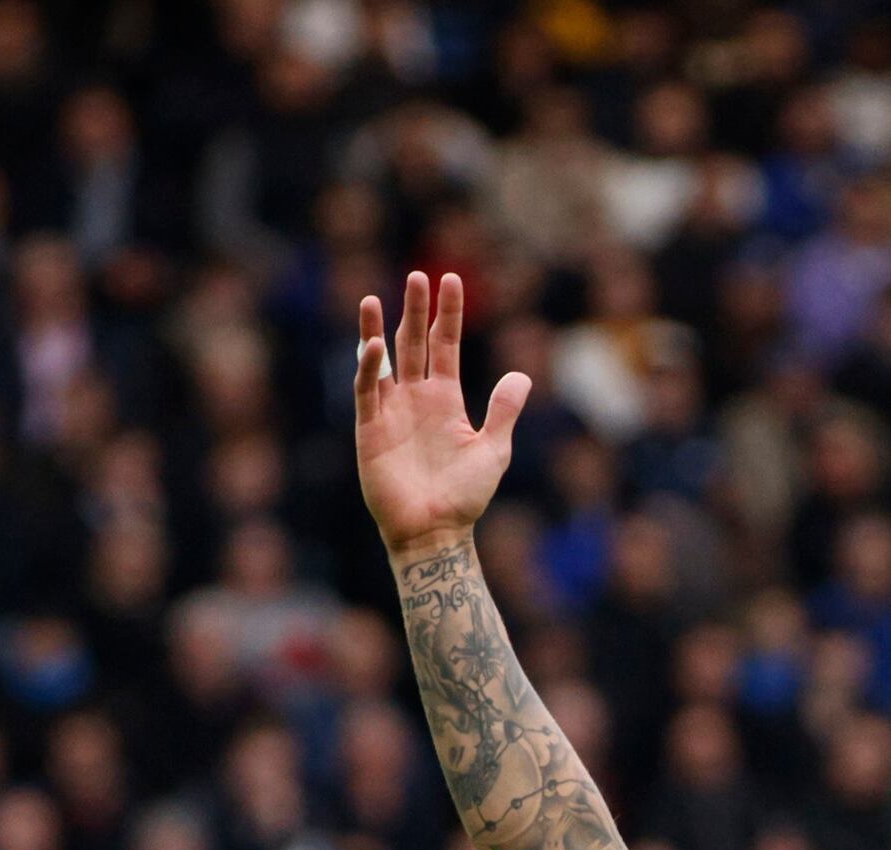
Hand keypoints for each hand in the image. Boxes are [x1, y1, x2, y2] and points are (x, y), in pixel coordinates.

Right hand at [353, 268, 529, 554]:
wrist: (435, 533)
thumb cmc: (465, 498)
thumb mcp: (493, 450)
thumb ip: (503, 411)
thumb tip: (522, 375)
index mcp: (446, 399)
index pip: (445, 344)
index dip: (447, 313)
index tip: (449, 280)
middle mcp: (417, 398)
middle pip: (413, 343)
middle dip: (414, 310)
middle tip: (417, 276)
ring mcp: (392, 411)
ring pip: (384, 361)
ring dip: (378, 329)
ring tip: (372, 299)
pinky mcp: (371, 430)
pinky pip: (368, 392)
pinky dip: (370, 368)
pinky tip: (374, 345)